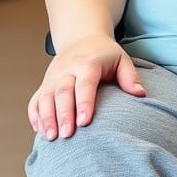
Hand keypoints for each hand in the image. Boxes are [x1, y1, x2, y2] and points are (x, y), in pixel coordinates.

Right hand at [27, 34, 145, 140]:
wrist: (82, 39)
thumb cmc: (104, 54)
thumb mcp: (121, 59)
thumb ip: (130, 77)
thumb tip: (141, 94)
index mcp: (87, 63)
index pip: (85, 83)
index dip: (84, 103)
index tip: (85, 122)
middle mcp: (67, 69)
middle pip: (62, 91)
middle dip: (63, 114)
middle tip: (67, 135)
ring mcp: (53, 77)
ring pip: (45, 97)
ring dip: (47, 117)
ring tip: (52, 137)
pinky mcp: (44, 84)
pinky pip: (36, 100)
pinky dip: (35, 115)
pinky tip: (41, 130)